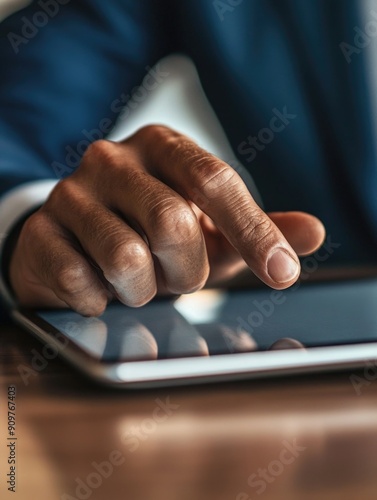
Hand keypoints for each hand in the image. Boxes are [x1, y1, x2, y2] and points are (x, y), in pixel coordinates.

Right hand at [9, 125, 324, 315]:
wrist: (76, 241)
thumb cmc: (149, 232)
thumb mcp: (207, 227)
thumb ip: (255, 228)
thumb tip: (312, 234)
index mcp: (162, 147)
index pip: (216, 181)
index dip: (254, 231)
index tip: (283, 273)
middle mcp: (112, 160)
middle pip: (171, 223)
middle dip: (187, 269)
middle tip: (177, 274)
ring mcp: (69, 194)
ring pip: (127, 260)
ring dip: (145, 289)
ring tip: (137, 281)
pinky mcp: (41, 234)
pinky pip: (83, 283)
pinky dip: (103, 300)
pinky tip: (99, 287)